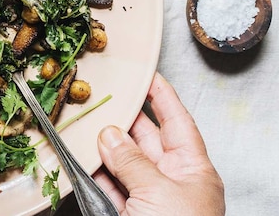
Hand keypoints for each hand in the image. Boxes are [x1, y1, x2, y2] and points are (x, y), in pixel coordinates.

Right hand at [94, 73, 224, 215]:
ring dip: (105, 146)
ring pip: (125, 164)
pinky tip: (84, 159)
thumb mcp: (159, 191)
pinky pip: (109, 186)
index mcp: (194, 172)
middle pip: (147, 140)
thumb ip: (132, 162)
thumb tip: (110, 136)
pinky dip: (95, 172)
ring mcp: (150, 200)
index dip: (164, 97)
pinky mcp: (128, 215)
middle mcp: (173, 183)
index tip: (149, 75)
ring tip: (88, 124)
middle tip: (108, 96)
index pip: (178, 122)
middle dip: (127, 117)